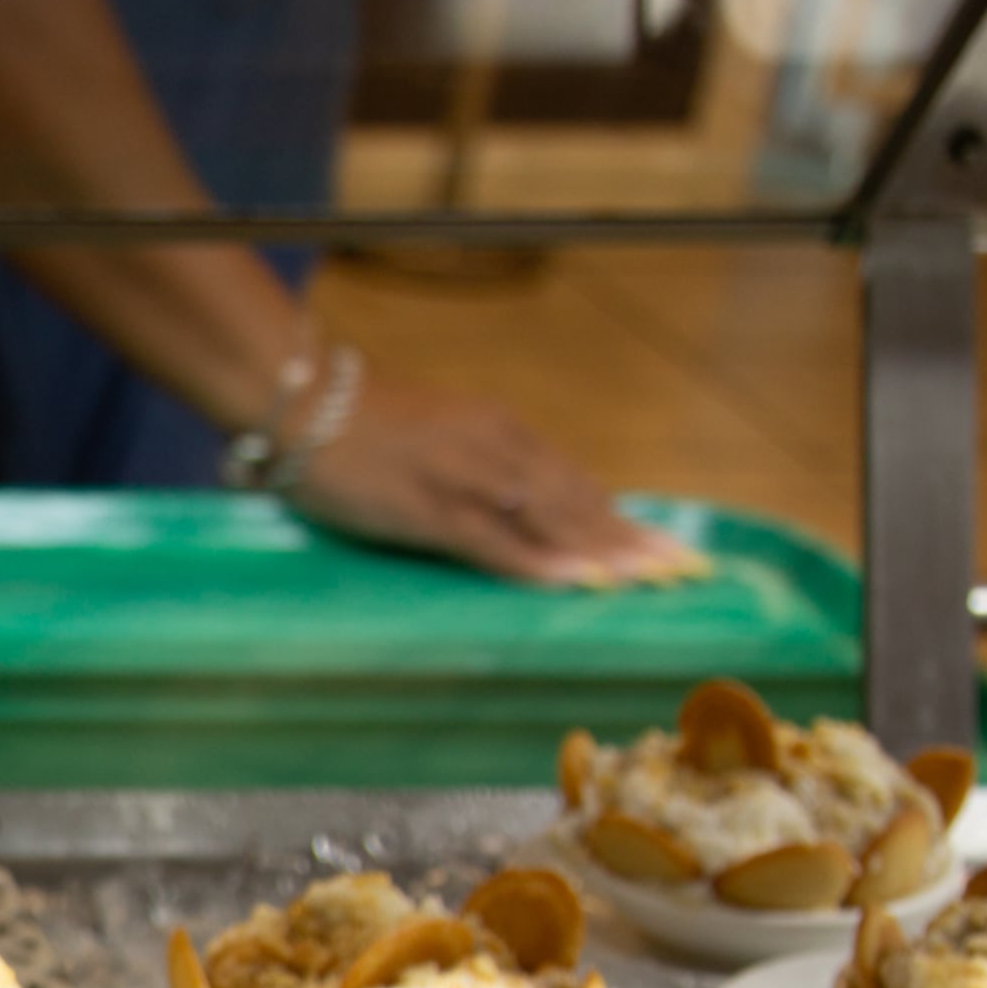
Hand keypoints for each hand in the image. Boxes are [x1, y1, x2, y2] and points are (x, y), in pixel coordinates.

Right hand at [284, 372, 706, 588]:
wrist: (306, 404)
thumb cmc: (363, 424)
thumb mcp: (440, 436)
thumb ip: (481, 466)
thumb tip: (518, 507)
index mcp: (501, 430)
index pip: (574, 481)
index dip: (620, 520)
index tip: (665, 550)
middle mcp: (497, 448)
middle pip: (577, 501)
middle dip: (629, 541)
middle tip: (680, 574)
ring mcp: (467, 477)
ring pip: (550, 519)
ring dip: (600, 553)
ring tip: (647, 583)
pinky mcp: (430, 507)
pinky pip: (495, 540)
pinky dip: (539, 562)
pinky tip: (574, 583)